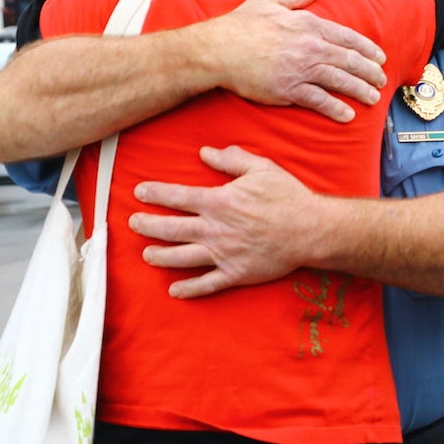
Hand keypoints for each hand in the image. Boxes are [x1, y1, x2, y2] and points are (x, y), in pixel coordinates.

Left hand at [129, 146, 317, 297]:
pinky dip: (189, 289)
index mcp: (219, 202)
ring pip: (182, 258)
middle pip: (171, 229)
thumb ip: (231, 159)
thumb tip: (205, 153)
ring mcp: (223, 254)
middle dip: (148, 225)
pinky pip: (207, 284)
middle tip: (132, 223)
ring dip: (160, 256)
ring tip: (146, 254)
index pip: (177, 197)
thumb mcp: (261, 168)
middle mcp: (215, 230)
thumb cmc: (287, 196)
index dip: (155, 194)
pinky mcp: (235, 273)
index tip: (139, 192)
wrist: (311, 230)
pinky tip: (174, 290)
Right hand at [213, 0, 386, 122]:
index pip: (347, 37)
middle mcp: (310, 46)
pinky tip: (348, 115)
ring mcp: (301, 69)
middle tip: (382, 80)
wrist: (218, 50)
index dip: (367, 49)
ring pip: (340, 81)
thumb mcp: (267, 1)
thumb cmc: (240, 24)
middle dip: (370, 71)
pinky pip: (319, 101)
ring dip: (360, 90)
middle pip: (350, 60)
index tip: (380, 57)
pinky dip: (336, 109)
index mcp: (308, 24)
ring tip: (373, 98)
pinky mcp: (289, 90)